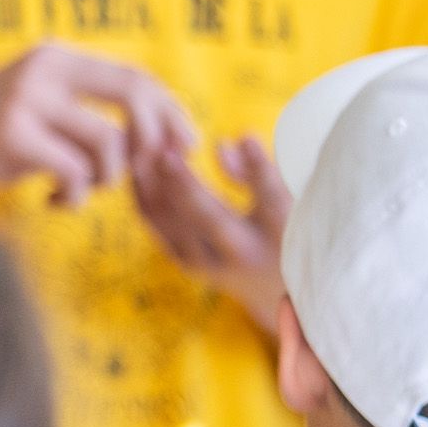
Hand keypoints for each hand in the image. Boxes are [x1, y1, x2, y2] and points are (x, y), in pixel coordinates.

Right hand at [0, 42, 196, 206]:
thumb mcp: (38, 106)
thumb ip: (86, 105)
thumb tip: (161, 130)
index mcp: (54, 55)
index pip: (134, 74)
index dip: (170, 110)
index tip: (184, 143)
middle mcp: (42, 68)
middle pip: (133, 95)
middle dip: (155, 138)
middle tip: (150, 170)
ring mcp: (26, 99)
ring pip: (109, 143)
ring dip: (107, 179)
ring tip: (80, 188)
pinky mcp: (12, 135)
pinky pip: (78, 173)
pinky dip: (77, 196)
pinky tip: (55, 201)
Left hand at [132, 130, 291, 326]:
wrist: (274, 291)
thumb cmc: (285, 231)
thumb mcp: (289, 202)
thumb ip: (259, 173)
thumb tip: (221, 146)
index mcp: (281, 234)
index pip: (273, 199)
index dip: (260, 168)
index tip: (247, 135)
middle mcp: (246, 253)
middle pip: (213, 219)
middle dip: (188, 187)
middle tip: (167, 154)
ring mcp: (212, 264)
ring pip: (175, 223)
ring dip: (155, 184)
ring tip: (145, 147)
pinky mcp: (187, 265)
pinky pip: (159, 228)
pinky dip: (145, 197)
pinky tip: (138, 167)